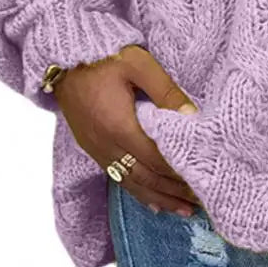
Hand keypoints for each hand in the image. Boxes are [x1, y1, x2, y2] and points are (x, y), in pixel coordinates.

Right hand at [53, 44, 201, 215]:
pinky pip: (118, 177)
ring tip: (185, 210)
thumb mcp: (139, 64)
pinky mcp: (92, 148)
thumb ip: (166, 91)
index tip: (204, 182)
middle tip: (202, 202)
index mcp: (121, 127)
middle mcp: (107, 145)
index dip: (181, 173)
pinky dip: (139, 192)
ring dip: (160, 198)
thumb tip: (192, 115)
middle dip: (175, 192)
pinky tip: (152, 202)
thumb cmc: (104, 56)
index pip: (158, 159)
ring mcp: (97, 149)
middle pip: (147, 178)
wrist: (63, 57)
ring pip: (132, 183)